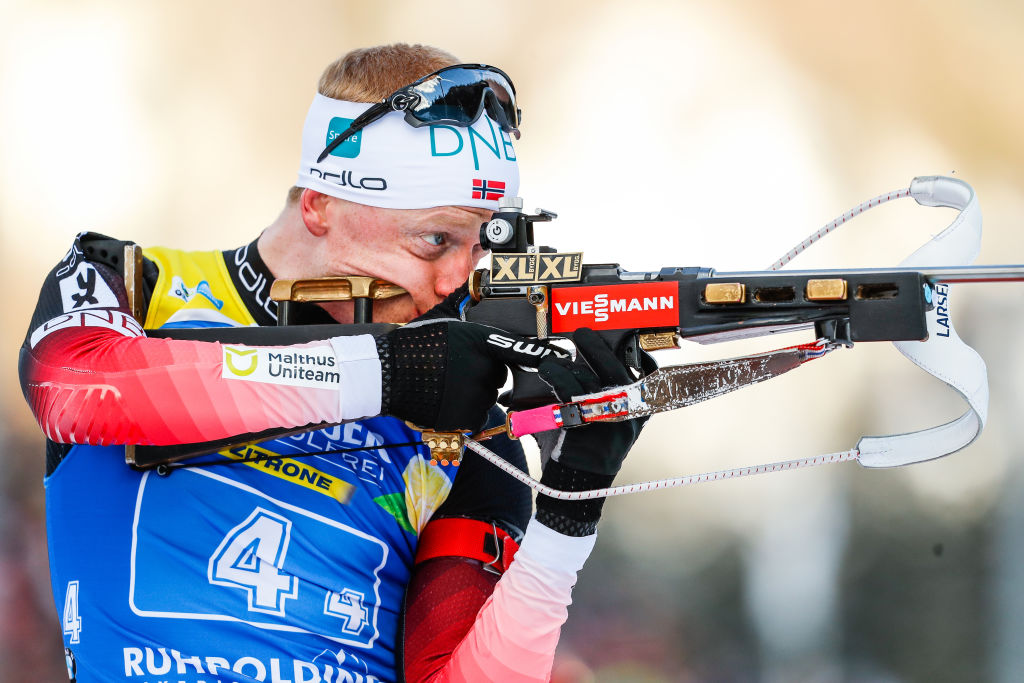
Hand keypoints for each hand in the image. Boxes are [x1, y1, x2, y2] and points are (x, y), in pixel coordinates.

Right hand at [378, 319, 556, 431]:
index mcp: (480, 343)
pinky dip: (459, 410)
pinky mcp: (463, 418)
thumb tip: (478, 283)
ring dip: (470, 393)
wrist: (386, 372)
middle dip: (482, 374)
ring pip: (484, 397)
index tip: (561, 356)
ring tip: (443, 382)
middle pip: (497, 376)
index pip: (519, 349)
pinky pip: (471, 416)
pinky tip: (441, 397)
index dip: (542, 354)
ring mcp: (473, 396)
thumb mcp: (445, 319)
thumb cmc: (413, 344)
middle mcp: (483, 370)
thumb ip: (467, 308)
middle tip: (453, 367)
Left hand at [533, 328, 646, 535]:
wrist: (577, 485)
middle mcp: (632, 413)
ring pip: (591, 378)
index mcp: (641, 410)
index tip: (623, 338)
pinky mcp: (590, 425)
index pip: (649, 372)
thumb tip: (582, 359)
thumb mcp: (606, 422)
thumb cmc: (586, 449)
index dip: (634, 351)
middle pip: (616, 368)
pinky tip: (548, 371)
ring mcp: (612, 419)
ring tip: (552, 358)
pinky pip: (573, 392)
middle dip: (597, 346)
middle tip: (581, 332)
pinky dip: (558, 377)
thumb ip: (602, 393)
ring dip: (569, 362)